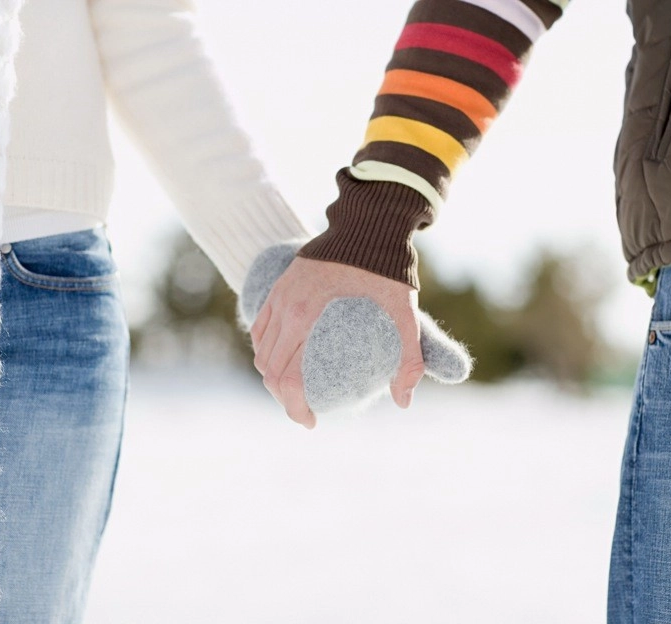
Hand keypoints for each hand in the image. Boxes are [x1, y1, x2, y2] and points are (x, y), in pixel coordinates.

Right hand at [250, 256, 424, 428]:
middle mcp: (285, 308)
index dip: (294, 408)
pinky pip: (262, 327)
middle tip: (306, 410)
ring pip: (260, 350)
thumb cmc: (388, 268)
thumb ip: (409, 359)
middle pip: (268, 369)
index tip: (311, 422)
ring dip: (272, 375)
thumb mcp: (405, 315)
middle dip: (282, 398)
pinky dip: (267, 350)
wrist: (370, 223)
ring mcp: (278, 295)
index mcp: (306, 318)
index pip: (285, 378)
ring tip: (297, 388)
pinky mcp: (279, 285)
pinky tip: (286, 358)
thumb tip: (403, 402)